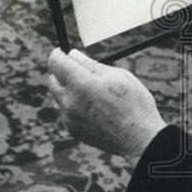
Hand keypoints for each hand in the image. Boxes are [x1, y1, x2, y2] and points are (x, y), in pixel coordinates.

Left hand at [48, 48, 166, 166]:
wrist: (139, 139)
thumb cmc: (134, 104)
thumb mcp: (118, 76)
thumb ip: (91, 65)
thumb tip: (73, 54)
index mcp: (81, 84)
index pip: (56, 62)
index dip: (58, 54)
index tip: (64, 52)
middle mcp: (70, 101)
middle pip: (52, 80)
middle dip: (62, 72)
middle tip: (81, 70)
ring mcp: (69, 118)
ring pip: (58, 96)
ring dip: (68, 89)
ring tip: (93, 91)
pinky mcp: (72, 129)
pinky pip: (65, 111)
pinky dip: (73, 104)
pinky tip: (94, 107)